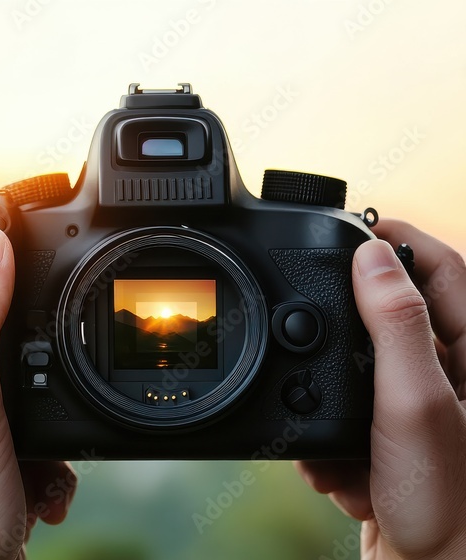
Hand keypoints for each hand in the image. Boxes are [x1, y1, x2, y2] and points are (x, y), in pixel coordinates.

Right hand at [295, 220, 465, 558]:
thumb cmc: (446, 503)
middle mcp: (451, 383)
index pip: (446, 273)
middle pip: (395, 319)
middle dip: (346, 325)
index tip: (361, 221)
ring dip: (327, 399)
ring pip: (357, 374)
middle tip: (308, 313)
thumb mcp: (418, 404)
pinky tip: (329, 471)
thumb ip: (397, 327)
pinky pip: (342, 425)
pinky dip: (324, 445)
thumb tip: (373, 258)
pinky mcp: (385, 452)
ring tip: (320, 427)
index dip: (404, 240)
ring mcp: (417, 419)